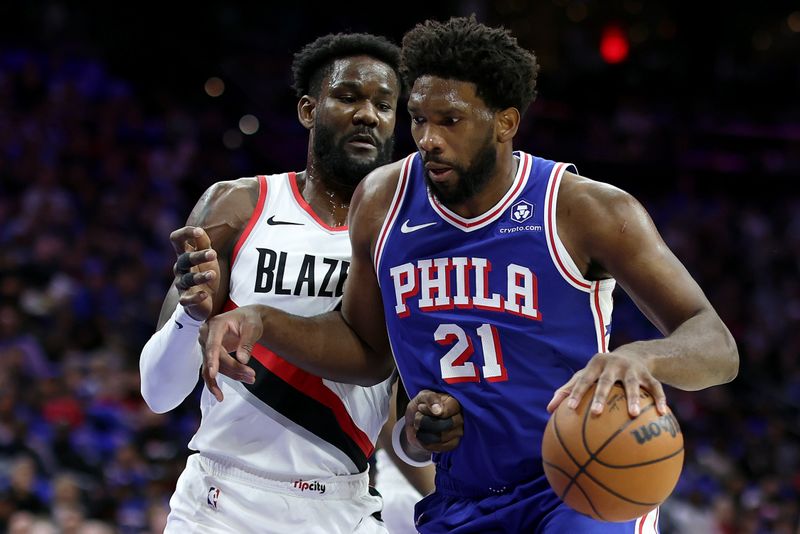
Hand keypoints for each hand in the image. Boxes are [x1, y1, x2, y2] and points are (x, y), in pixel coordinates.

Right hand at [170, 226, 219, 320]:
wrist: (206, 298)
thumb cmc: (204, 270)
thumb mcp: (206, 254)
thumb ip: (203, 242)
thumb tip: (200, 230)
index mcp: (184, 254)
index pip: (176, 239)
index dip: (185, 233)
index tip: (199, 231)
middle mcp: (180, 268)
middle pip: (184, 259)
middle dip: (198, 256)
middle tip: (213, 253)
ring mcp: (182, 284)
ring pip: (186, 279)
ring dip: (199, 277)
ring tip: (213, 274)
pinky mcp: (186, 300)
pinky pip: (186, 299)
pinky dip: (195, 297)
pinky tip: (204, 294)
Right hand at [199, 306, 260, 400]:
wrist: (247, 319)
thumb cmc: (249, 320)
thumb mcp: (252, 327)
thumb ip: (247, 342)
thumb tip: (242, 360)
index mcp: (215, 325)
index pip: (212, 345)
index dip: (213, 360)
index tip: (213, 374)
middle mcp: (206, 336)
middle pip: (216, 358)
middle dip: (234, 369)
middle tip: (252, 375)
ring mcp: (206, 346)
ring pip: (213, 368)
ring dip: (231, 375)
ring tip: (251, 378)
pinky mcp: (209, 356)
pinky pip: (211, 371)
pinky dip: (217, 383)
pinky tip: (220, 396)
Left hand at [404, 390, 462, 453]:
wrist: (415, 421)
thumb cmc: (422, 406)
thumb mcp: (422, 396)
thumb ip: (430, 398)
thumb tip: (438, 411)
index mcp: (454, 403)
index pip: (445, 412)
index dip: (428, 412)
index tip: (420, 407)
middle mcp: (460, 418)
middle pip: (443, 426)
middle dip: (424, 422)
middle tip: (417, 417)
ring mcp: (458, 432)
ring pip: (439, 438)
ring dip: (423, 432)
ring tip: (420, 425)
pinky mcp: (453, 444)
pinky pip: (438, 447)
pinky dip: (425, 442)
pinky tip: (423, 434)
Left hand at [547, 350, 667, 416]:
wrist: (635, 353)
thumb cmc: (602, 371)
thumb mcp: (586, 375)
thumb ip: (568, 390)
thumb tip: (548, 410)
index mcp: (596, 365)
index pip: (583, 379)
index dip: (576, 393)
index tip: (569, 408)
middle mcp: (614, 364)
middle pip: (606, 380)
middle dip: (601, 396)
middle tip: (597, 414)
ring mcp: (632, 369)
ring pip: (633, 384)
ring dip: (633, 398)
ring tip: (633, 415)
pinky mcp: (648, 374)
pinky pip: (656, 388)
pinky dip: (660, 400)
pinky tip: (663, 415)